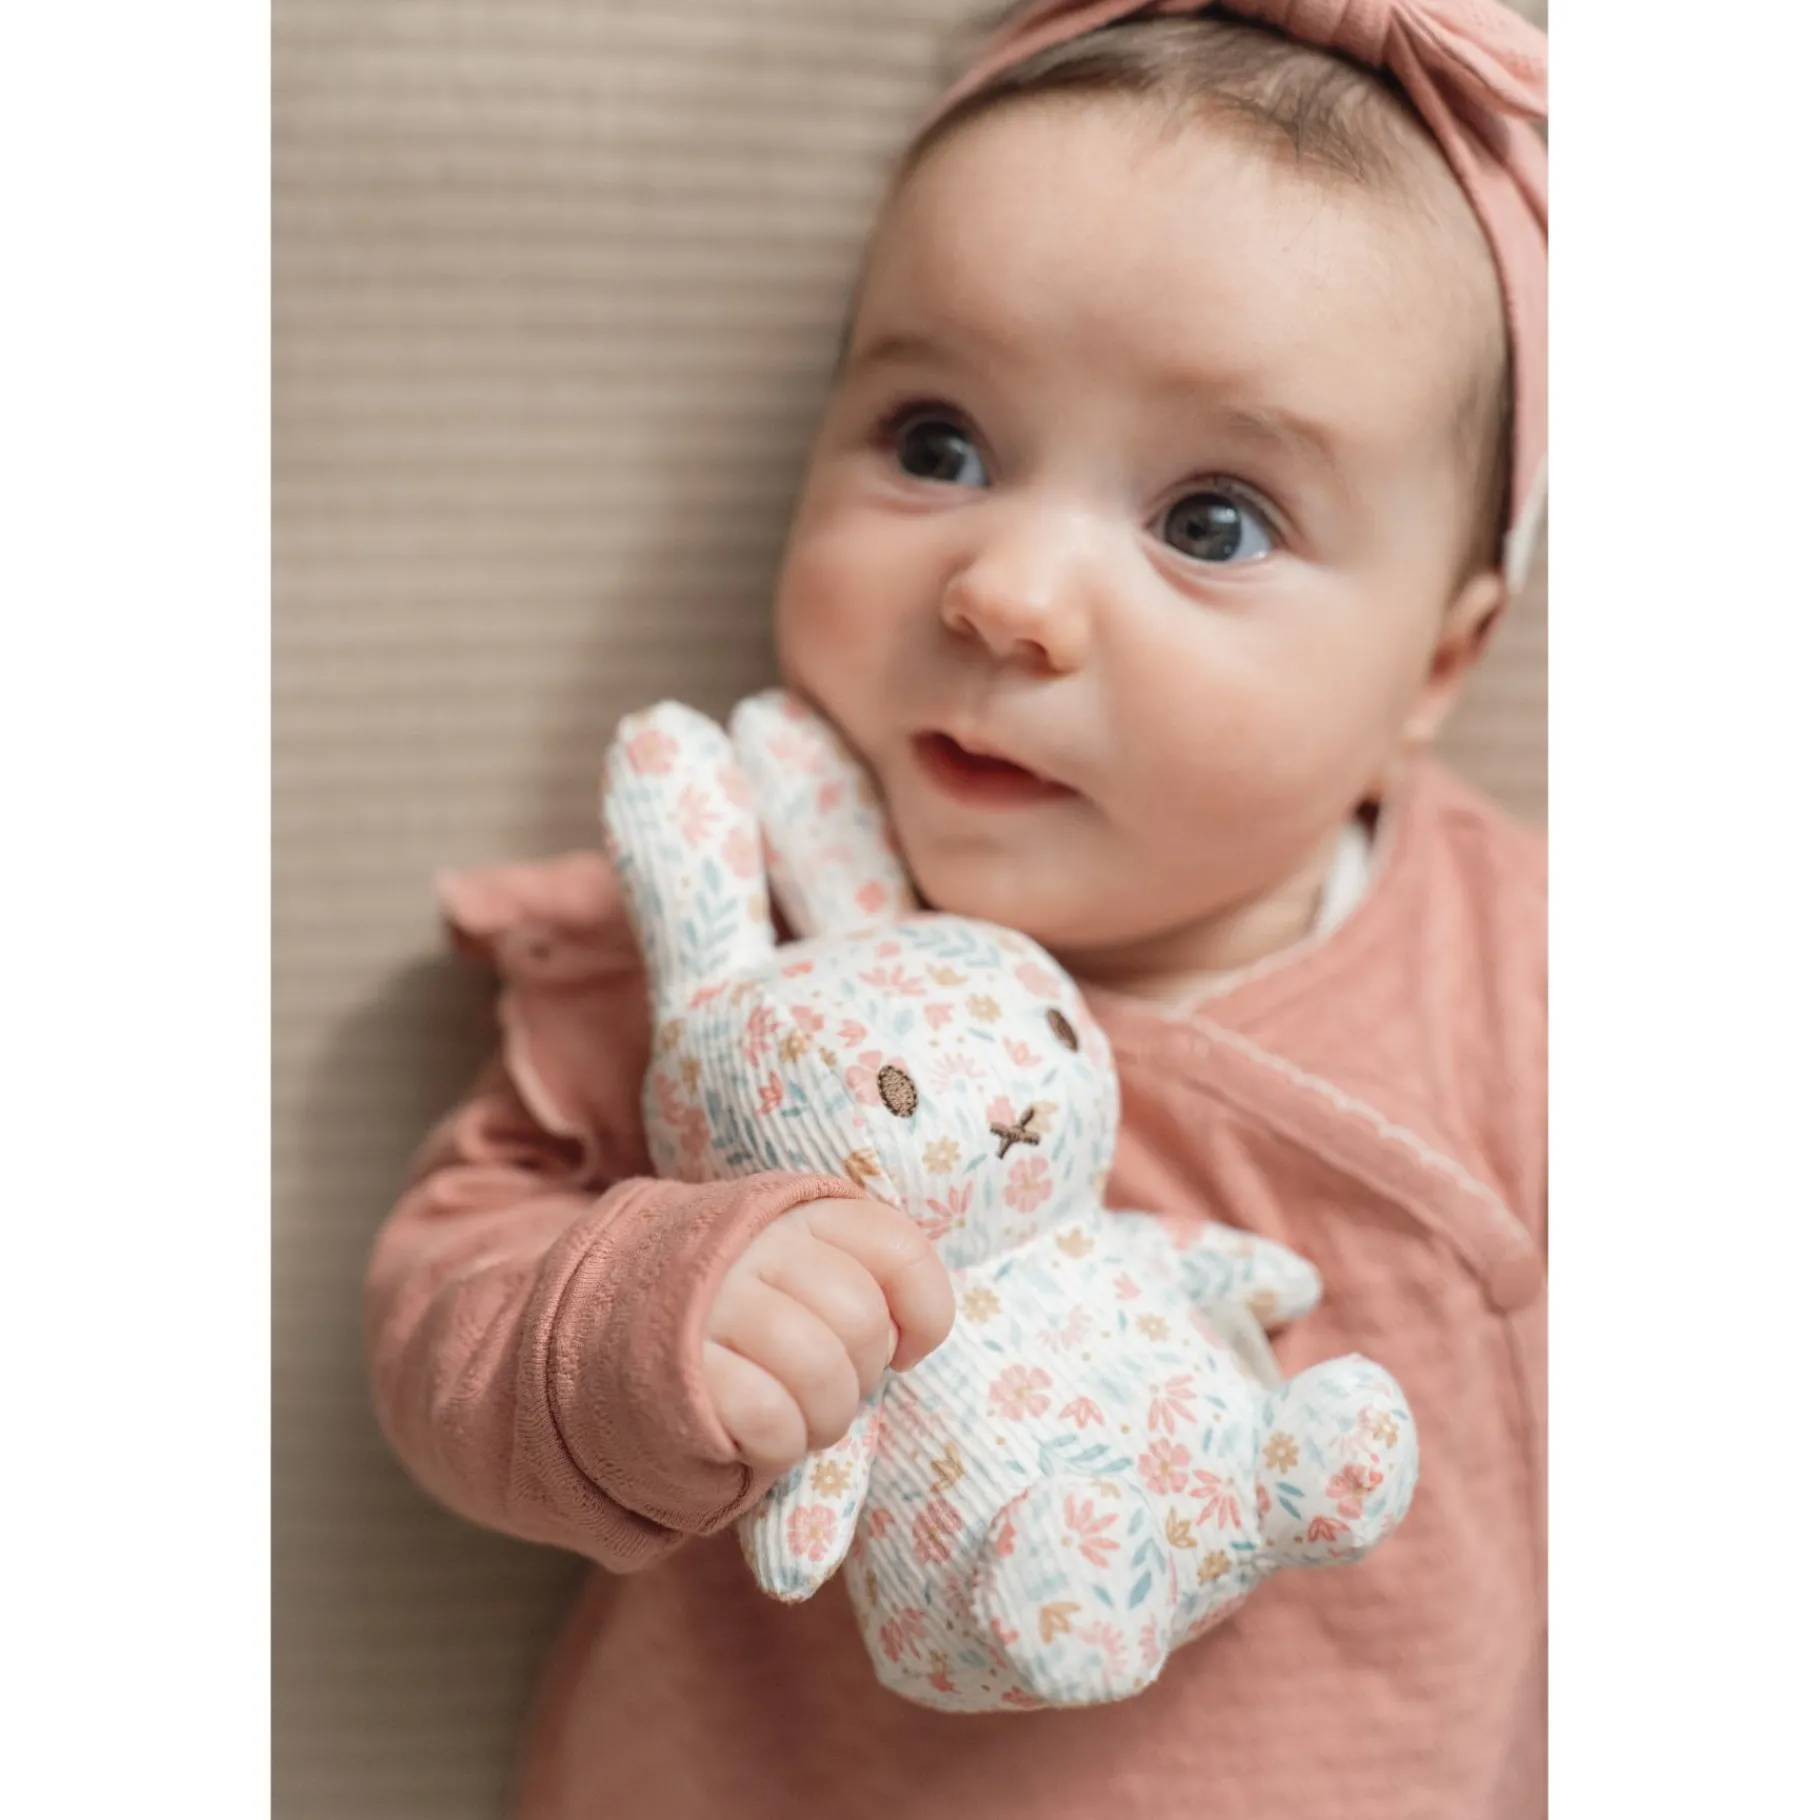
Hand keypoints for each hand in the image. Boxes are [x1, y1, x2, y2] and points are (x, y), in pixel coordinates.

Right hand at [702, 1196, 953, 1478]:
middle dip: (862, 1376)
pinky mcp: (682, 1370)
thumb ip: (862, 1276)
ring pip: (821, 1370)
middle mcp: (756, 1247)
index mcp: (798, 1214)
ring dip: (825, 1418)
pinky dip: (780, 1444)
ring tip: (798, 1419)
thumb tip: (912, 1341)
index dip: (923, 1311)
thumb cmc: (736, 1313)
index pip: (896, 1246)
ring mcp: (714, 1304)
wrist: (607, 1334)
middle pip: (861, 1320)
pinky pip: (770, 1417)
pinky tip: (760, 1437)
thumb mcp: (797, 1268)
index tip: (904, 1349)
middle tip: (828, 1388)